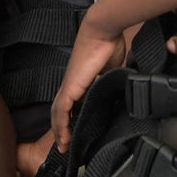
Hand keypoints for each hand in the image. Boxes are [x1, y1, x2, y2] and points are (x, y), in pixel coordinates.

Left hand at [50, 25, 128, 150]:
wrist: (103, 30)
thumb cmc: (109, 44)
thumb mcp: (113, 70)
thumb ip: (111, 83)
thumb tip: (119, 93)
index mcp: (82, 80)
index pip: (73, 104)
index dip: (72, 119)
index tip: (77, 132)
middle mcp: (72, 84)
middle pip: (61, 111)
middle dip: (62, 129)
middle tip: (66, 146)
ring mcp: (69, 84)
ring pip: (58, 113)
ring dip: (60, 130)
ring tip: (64, 146)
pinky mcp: (71, 86)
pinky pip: (62, 110)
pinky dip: (61, 124)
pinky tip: (64, 136)